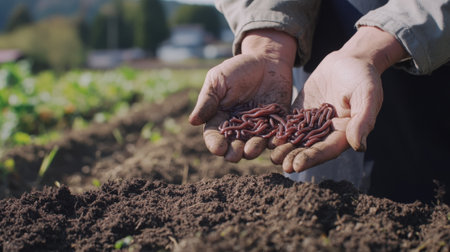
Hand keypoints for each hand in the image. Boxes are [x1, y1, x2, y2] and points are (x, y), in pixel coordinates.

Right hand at [189, 29, 296, 161]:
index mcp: (220, 117)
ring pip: (254, 145)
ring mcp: (258, 127)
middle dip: (233, 152)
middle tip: (234, 155)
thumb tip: (192, 121)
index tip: (218, 148)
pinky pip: (276, 137)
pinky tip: (274, 143)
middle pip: (233, 145)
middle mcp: (238, 127)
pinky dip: (275, 142)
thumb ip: (208, 100)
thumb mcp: (219, 79)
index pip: (214, 135)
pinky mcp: (277, 124)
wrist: (267, 59)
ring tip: (251, 150)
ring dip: (252, 150)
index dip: (215, 143)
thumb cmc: (238, 68)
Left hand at [271, 26, 408, 172]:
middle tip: (280, 165)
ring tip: (271, 155)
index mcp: (344, 133)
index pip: (326, 150)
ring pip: (296, 139)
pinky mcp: (300, 113)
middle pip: (309, 149)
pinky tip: (264, 136)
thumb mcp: (366, 94)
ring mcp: (311, 123)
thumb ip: (363, 119)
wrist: (349, 60)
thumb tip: (360, 146)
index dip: (312, 158)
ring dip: (284, 148)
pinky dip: (277, 131)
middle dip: (294, 157)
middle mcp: (326, 133)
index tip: (297, 166)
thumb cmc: (362, 77)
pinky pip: (287, 123)